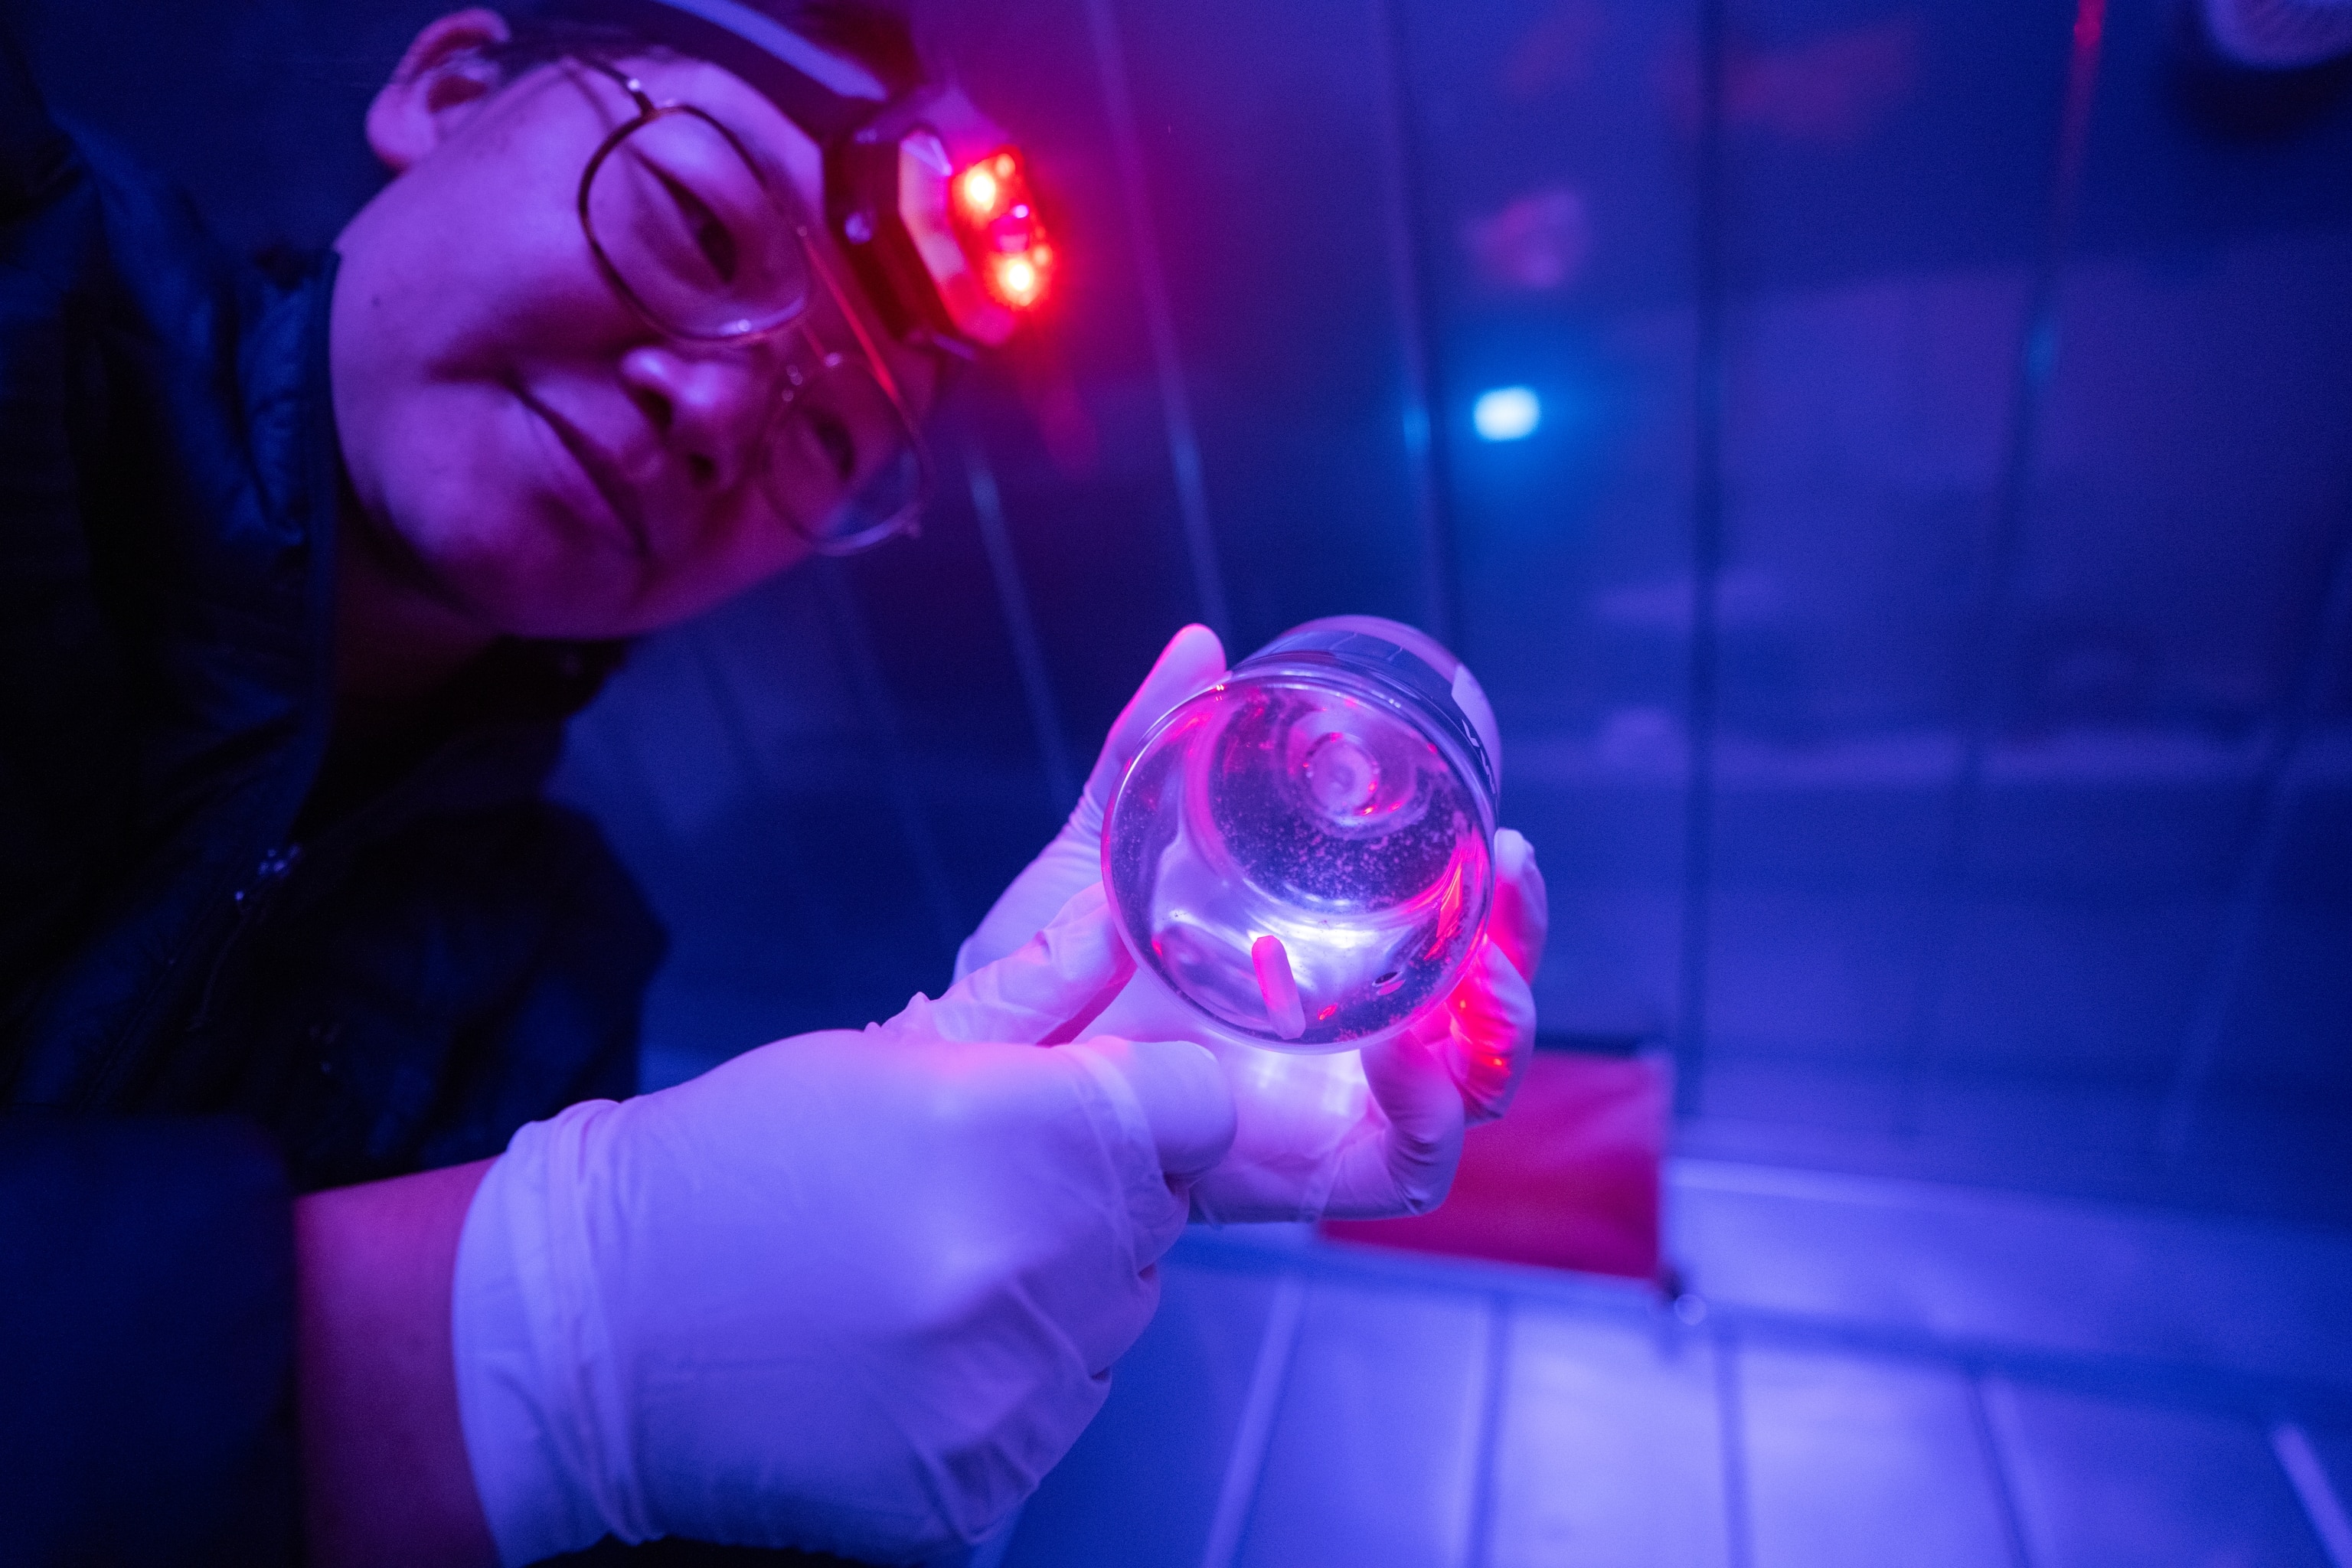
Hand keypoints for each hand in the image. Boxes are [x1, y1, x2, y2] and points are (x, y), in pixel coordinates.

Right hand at [449, 891, 1233, 1564]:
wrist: (597, 1330)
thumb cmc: (733, 1169)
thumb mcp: (877, 1055)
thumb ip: (1028, 1000)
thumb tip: (1115, 924)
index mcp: (1010, 1133)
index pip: (1197, 1109)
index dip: (1151, 1100)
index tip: (1096, 1104)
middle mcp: (1028, 1268)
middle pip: (1155, 1215)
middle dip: (1091, 1193)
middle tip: (974, 1190)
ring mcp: (1009, 1393)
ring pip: (1114, 1318)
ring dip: (1056, 1292)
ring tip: (929, 1274)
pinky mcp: (981, 1486)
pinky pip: (1052, 1414)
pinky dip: (1003, 1387)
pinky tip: (908, 1358)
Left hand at [963, 626, 1549, 1223]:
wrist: (982, 1084)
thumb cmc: (1037, 982)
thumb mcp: (1093, 857)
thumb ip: (1140, 753)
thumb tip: (1196, 644)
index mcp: (1312, 968)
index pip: (1439, 939)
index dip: (1494, 898)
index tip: (1504, 832)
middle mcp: (1337, 1040)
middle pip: (1475, 1013)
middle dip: (1518, 949)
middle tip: (1512, 875)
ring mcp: (1327, 1109)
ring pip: (1467, 1091)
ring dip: (1501, 1031)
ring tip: (1489, 971)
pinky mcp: (1305, 1176)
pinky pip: (1406, 1169)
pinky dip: (1431, 1117)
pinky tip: (1413, 1057)